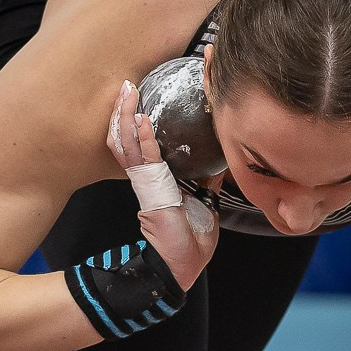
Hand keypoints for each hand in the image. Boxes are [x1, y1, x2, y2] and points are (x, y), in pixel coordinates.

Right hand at [106, 80, 217, 288]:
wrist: (180, 265)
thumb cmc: (190, 240)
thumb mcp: (205, 201)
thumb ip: (208, 179)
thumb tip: (223, 158)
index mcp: (158, 178)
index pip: (145, 142)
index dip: (141, 119)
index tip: (143, 95)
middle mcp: (147, 177)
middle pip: (129, 137)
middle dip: (126, 111)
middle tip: (128, 85)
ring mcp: (146, 183)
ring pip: (128, 143)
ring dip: (127, 117)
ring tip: (128, 92)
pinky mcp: (149, 191)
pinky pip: (144, 160)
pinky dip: (143, 138)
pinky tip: (143, 119)